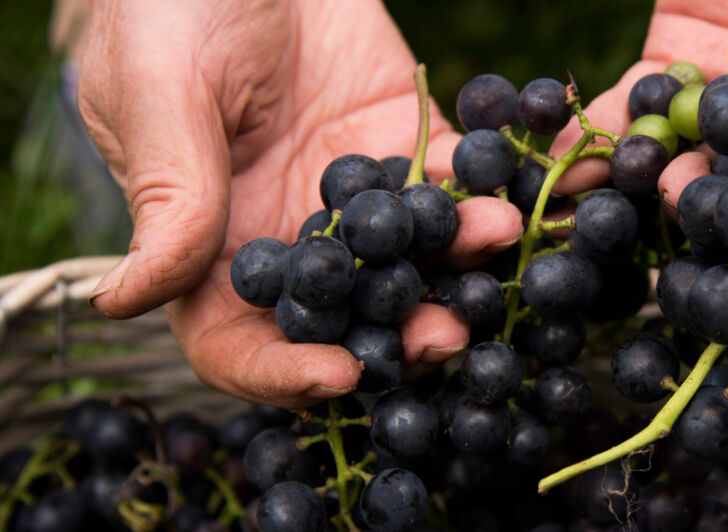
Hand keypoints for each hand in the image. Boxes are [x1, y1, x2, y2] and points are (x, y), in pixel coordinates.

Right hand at [77, 0, 522, 408]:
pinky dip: (486, 194)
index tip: (339, 376)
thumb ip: (169, 197)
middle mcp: (288, 238)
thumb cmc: (170, 9)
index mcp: (207, 248)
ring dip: (457, 270)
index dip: (284, 373)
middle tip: (447, 335)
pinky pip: (452, 188)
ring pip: (411, 262)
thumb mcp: (160, 94)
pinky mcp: (406, 150)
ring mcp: (354, 202)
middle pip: (346, 320)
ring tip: (494, 243)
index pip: (238, 343)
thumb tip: (125, 302)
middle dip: (399, 338)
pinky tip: (517, 191)